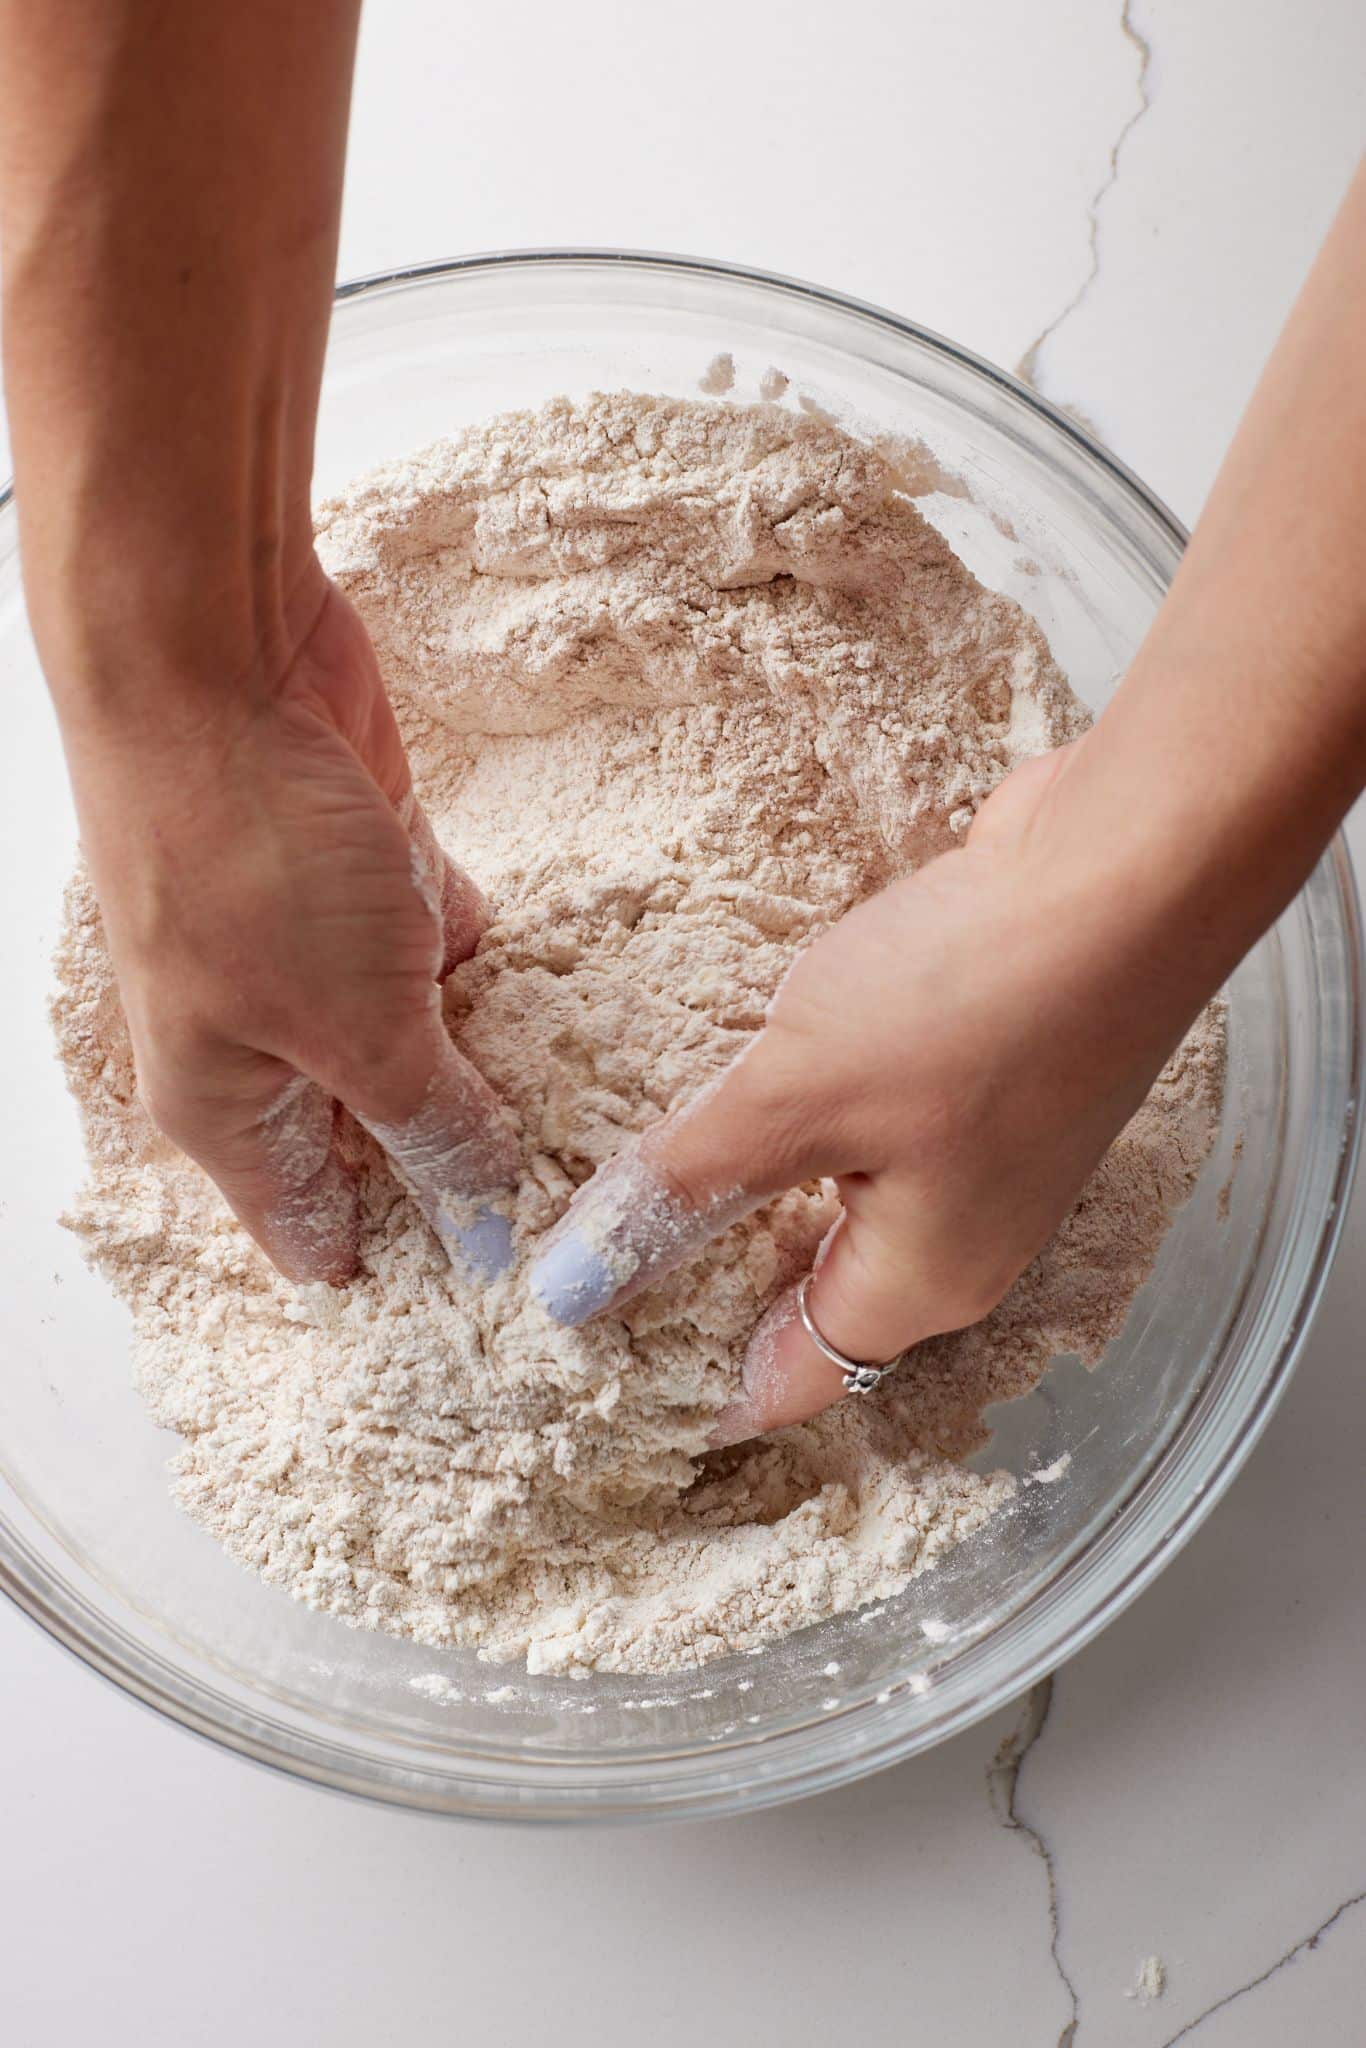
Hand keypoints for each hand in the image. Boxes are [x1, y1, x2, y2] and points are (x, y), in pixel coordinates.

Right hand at [62, 567, 518, 1284]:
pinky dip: (480, 954)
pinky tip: (554, 979)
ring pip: (415, 1032)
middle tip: (574, 1199)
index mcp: (227, 1103)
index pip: (311, 1223)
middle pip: (372, 1129)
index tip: (502, 1295)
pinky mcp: (363, 869)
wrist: (215, 656)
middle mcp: (261, 1036)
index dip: (401, 1261)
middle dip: (460, 1155)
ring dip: (484, 1051)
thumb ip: (427, 1122)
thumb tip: (481, 1211)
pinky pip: (437, 941)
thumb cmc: (247, 854)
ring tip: (590, 1104)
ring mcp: (312, 947)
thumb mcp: (357, 1025)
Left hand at [529, 741, 1208, 1442]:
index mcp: (919, 1285)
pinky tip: (737, 1072)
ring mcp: (980, 1155)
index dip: (691, 1383)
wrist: (1131, 866)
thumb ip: (687, 1185)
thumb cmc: (973, 1000)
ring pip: (837, 1204)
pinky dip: (802, 1119)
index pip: (793, 1382)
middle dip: (705, 1279)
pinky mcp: (983, 1075)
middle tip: (586, 1248)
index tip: (591, 1358)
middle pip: (813, 1297)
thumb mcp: (797, 1097)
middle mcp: (959, 1241)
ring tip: (634, 1159)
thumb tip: (573, 1285)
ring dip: (748, 1188)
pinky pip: (870, 1129)